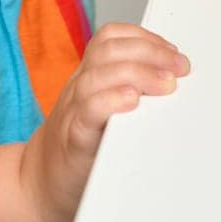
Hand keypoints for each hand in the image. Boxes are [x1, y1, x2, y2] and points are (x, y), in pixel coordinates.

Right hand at [18, 22, 190, 221]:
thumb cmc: (82, 148)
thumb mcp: (103, 111)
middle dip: (149, 51)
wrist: (40, 184)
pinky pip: (87, 112)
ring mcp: (73, 112)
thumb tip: (176, 83)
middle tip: (180, 67)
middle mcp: (79, 88)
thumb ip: (130, 93)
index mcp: (89, 77)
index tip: (174, 52)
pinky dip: (110, 101)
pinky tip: (131, 101)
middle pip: (107, 50)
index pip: (110, 38)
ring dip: (137, 73)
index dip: (143, 37)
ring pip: (97, 76)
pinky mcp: (73, 140)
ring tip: (166, 83)